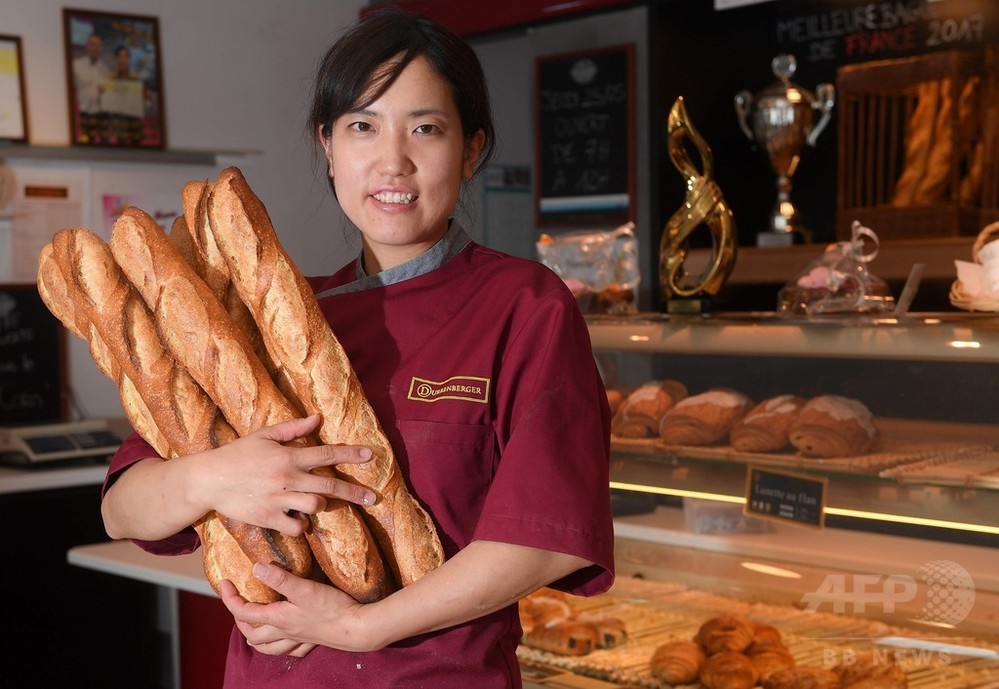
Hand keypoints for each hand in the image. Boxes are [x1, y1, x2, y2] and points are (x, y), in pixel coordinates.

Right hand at [189, 415, 375, 535]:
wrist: (208, 479)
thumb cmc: (237, 454)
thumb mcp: (264, 435)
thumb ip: (293, 428)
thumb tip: (317, 418)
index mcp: (289, 456)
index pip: (327, 453)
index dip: (351, 454)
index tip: (371, 455)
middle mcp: (287, 478)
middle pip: (330, 485)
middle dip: (354, 492)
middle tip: (373, 498)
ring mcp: (279, 499)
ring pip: (316, 505)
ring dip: (321, 505)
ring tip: (315, 501)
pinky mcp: (268, 518)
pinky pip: (297, 526)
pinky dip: (302, 524)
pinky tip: (297, 518)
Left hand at [219, 563, 370, 654]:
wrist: (357, 628)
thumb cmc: (332, 608)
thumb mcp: (304, 588)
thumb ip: (280, 578)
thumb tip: (256, 569)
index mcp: (279, 618)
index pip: (245, 613)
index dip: (230, 599)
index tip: (224, 584)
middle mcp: (285, 632)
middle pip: (253, 633)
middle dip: (240, 620)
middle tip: (237, 604)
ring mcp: (299, 639)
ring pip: (269, 647)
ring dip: (257, 639)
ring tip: (253, 629)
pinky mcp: (313, 640)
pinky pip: (291, 650)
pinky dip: (283, 647)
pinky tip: (286, 641)